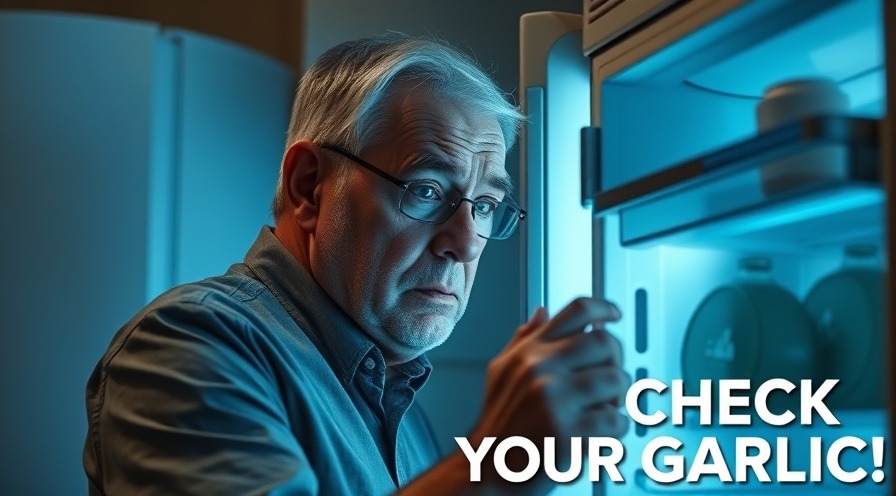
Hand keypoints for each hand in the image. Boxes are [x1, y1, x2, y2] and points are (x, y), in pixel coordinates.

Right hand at [466, 297, 630, 490]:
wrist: (486, 470)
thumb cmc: (498, 425)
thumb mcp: (501, 372)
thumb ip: (523, 340)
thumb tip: (542, 313)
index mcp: (529, 352)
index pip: (576, 311)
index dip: (604, 308)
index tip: (614, 315)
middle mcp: (540, 368)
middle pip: (605, 341)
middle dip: (616, 361)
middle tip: (611, 379)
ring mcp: (554, 399)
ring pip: (617, 380)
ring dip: (618, 398)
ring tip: (604, 410)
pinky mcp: (567, 432)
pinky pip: (615, 421)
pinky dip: (615, 430)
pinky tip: (599, 435)